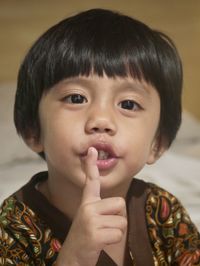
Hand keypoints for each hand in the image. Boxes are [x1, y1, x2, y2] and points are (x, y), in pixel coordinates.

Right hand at [56, 147, 126, 265]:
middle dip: (117, 216)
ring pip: (122, 220)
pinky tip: (101, 243)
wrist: (72, 259)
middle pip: (120, 203)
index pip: (91, 181)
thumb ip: (101, 208)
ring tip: (102, 235)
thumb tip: (119, 203)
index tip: (92, 150)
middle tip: (105, 226)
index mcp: (87, 203)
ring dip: (116, 231)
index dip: (91, 165)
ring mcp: (90, 219)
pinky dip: (113, 241)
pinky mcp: (94, 233)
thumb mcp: (90, 219)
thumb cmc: (85, 238)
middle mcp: (87, 207)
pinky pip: (118, 233)